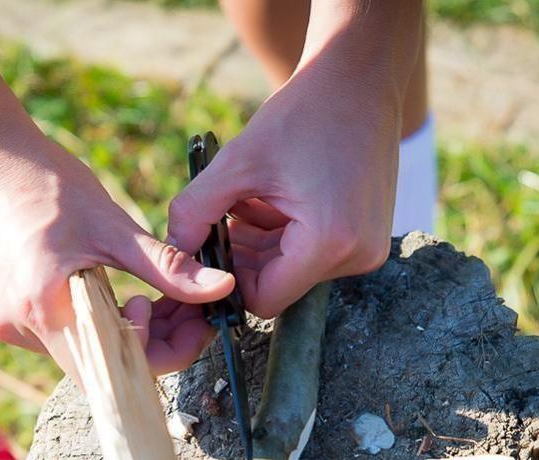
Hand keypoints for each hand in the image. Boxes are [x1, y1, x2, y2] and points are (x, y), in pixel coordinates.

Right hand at [0, 131, 234, 374]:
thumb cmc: (46, 185)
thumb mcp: (115, 228)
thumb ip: (168, 268)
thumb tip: (223, 288)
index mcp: (45, 310)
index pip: (114, 372)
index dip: (163, 354)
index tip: (192, 318)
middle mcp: (22, 330)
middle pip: (104, 367)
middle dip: (155, 341)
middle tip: (188, 307)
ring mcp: (11, 327)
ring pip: (88, 353)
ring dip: (130, 331)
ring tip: (158, 293)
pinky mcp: (10, 316)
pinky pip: (68, 337)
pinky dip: (101, 321)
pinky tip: (121, 292)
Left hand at [168, 39, 402, 318]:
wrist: (358, 80)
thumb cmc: (301, 114)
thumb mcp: (237, 163)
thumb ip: (195, 212)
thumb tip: (171, 251)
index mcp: (329, 242)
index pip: (263, 300)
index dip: (227, 279)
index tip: (206, 247)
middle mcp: (357, 256)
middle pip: (278, 285)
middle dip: (244, 257)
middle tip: (221, 216)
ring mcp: (367, 249)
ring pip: (292, 270)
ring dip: (262, 243)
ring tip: (249, 198)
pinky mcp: (368, 238)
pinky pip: (312, 254)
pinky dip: (284, 234)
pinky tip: (272, 197)